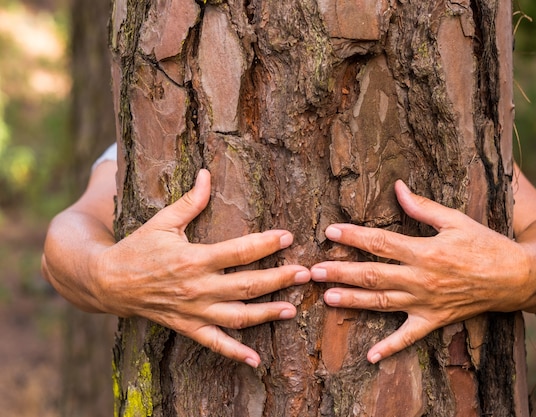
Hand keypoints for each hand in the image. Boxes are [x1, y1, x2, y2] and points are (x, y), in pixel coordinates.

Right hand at [94, 169, 309, 366]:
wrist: (108, 282)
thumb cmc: (137, 247)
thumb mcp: (163, 221)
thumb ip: (190, 201)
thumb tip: (207, 174)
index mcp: (194, 259)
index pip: (239, 251)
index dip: (266, 244)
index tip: (288, 237)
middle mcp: (198, 288)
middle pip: (247, 285)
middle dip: (279, 279)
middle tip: (304, 273)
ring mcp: (194, 311)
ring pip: (238, 316)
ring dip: (267, 313)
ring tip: (293, 308)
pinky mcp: (187, 327)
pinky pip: (215, 344)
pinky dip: (235, 353)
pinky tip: (256, 360)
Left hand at [310, 180, 528, 363]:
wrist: (516, 277)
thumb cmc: (486, 244)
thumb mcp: (455, 220)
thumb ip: (423, 207)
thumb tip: (397, 188)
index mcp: (424, 252)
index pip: (380, 243)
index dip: (353, 237)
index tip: (330, 232)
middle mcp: (421, 280)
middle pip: (373, 276)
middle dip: (341, 272)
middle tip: (314, 271)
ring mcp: (426, 303)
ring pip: (382, 303)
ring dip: (353, 302)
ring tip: (327, 299)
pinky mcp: (434, 320)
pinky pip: (409, 337)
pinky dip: (390, 348)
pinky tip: (371, 358)